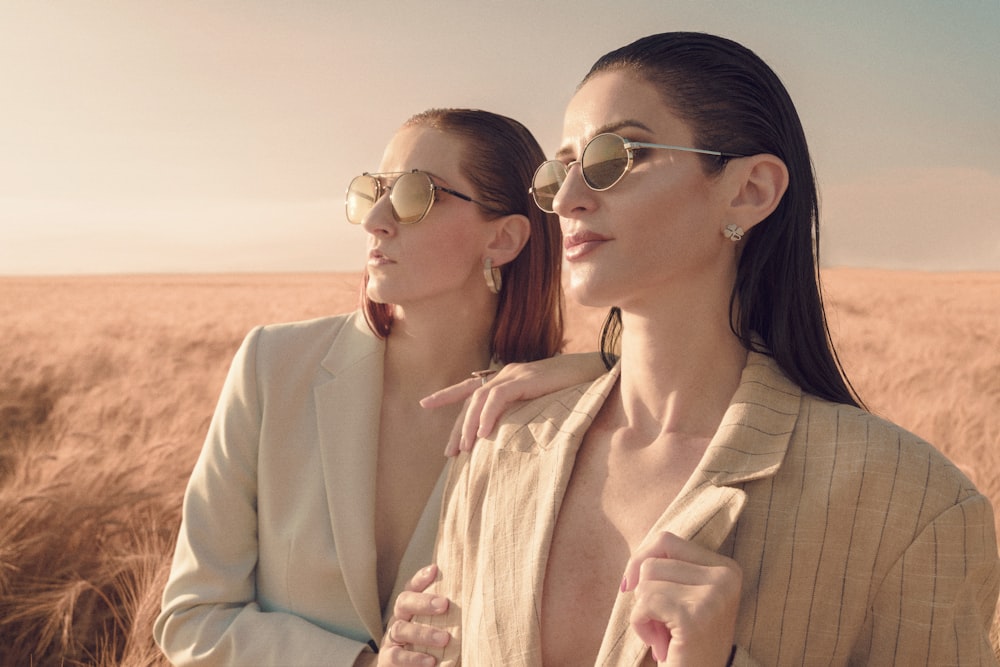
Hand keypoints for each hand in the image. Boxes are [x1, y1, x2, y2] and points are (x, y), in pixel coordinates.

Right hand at [378, 564, 450, 665]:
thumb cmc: (428, 643)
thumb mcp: (436, 624)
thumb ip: (445, 613)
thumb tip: (473, 598)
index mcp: (410, 608)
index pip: (412, 587)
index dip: (421, 578)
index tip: (434, 569)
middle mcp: (399, 619)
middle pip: (403, 602)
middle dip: (423, 602)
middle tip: (444, 604)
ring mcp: (391, 638)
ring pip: (400, 629)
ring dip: (423, 633)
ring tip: (444, 639)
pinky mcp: (388, 658)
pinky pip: (396, 656)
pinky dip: (414, 658)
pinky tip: (431, 661)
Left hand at [420, 352, 605, 455]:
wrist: (597, 372)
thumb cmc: (575, 390)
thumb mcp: (543, 404)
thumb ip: (525, 414)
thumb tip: (512, 438)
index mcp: (508, 378)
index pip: (471, 387)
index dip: (448, 395)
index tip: (426, 404)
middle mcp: (506, 373)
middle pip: (471, 400)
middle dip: (457, 427)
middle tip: (449, 454)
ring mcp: (514, 374)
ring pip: (479, 400)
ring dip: (470, 426)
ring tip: (465, 450)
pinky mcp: (524, 379)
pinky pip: (497, 398)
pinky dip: (487, 417)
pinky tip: (484, 435)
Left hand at [621, 532, 740, 665]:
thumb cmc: (681, 639)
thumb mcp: (679, 594)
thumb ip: (664, 565)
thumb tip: (634, 562)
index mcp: (726, 567)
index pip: (665, 539)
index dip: (641, 561)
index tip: (638, 589)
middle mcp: (726, 578)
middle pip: (652, 562)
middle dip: (644, 594)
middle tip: (663, 623)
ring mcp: (713, 596)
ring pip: (645, 582)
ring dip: (643, 612)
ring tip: (664, 634)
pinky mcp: (694, 617)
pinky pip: (644, 604)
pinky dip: (640, 624)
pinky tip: (659, 644)